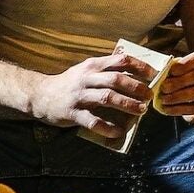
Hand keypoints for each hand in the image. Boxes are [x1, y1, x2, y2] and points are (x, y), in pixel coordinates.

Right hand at [31, 52, 153, 139]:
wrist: (40, 95)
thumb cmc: (69, 83)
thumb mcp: (86, 70)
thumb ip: (106, 69)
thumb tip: (134, 70)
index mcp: (92, 65)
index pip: (120, 60)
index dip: (139, 66)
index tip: (154, 74)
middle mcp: (86, 78)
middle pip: (116, 80)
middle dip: (136, 87)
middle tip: (150, 96)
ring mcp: (79, 96)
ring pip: (107, 98)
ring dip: (127, 105)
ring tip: (141, 111)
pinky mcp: (72, 113)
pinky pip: (92, 121)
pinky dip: (107, 127)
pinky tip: (118, 132)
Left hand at [152, 50, 193, 120]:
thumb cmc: (191, 74)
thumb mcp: (186, 66)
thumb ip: (175, 68)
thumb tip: (162, 74)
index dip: (185, 64)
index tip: (171, 71)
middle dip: (178, 82)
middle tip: (163, 87)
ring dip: (178, 97)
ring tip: (164, 99)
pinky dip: (179, 109)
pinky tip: (168, 109)